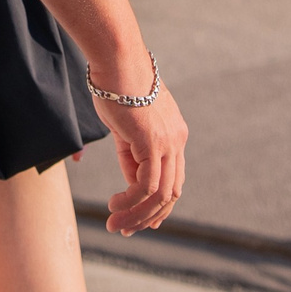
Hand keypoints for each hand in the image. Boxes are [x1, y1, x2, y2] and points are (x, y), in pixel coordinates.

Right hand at [95, 81, 186, 236]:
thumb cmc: (116, 86)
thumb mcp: (126, 127)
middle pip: (172, 193)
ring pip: (159, 195)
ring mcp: (168, 142)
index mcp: (174, 134)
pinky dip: (130, 202)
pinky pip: (145, 186)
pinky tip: (113, 205)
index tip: (139, 220)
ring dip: (136, 216)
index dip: (158, 205)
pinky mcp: (153, 143)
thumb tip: (131, 182)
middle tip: (124, 230)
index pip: (174, 179)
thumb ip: (132, 153)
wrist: (117, 61)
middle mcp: (177, 140)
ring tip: (114, 224)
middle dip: (148, 217)